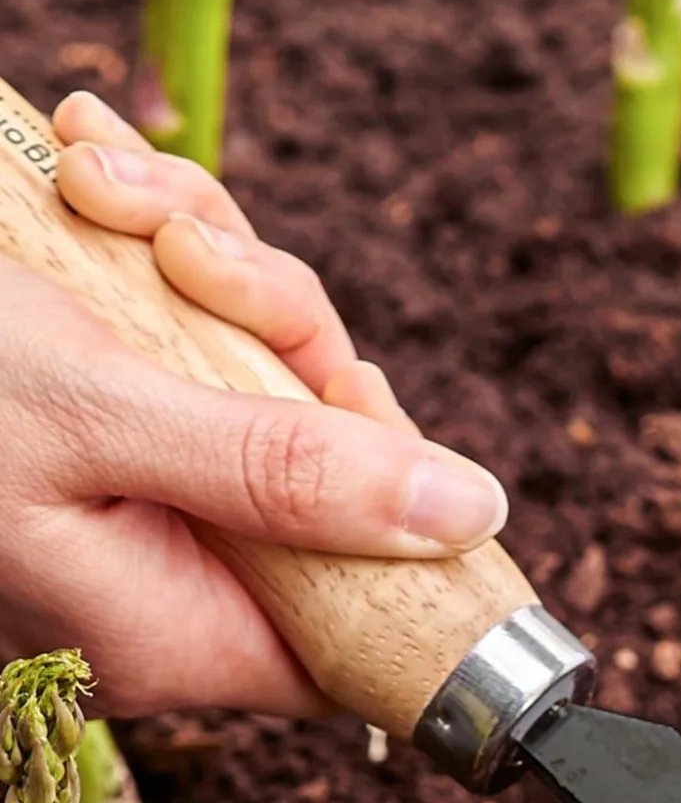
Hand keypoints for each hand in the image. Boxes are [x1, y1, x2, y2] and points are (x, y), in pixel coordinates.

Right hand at [0, 91, 509, 716]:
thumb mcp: (103, 419)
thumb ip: (282, 473)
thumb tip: (464, 510)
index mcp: (174, 630)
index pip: (364, 628)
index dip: (405, 526)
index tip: (363, 408)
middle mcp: (167, 579)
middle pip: (333, 478)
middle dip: (284, 339)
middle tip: (201, 264)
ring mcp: (140, 497)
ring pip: (266, 381)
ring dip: (212, 263)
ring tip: (109, 190)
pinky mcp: (113, 410)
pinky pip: (197, 333)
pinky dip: (161, 239)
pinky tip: (93, 172)